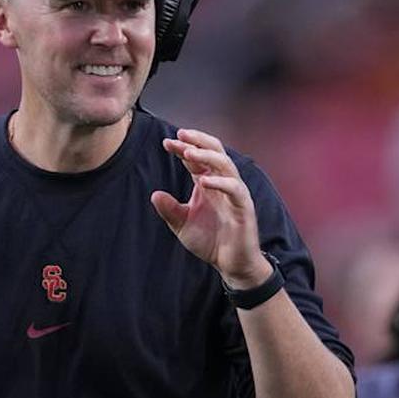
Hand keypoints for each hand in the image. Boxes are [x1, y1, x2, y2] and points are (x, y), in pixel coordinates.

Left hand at [150, 129, 270, 287]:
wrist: (231, 263)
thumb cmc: (211, 241)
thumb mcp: (183, 225)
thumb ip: (170, 210)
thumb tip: (154, 195)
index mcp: (208, 184)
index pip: (196, 159)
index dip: (183, 148)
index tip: (166, 143)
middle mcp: (222, 183)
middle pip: (215, 151)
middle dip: (198, 141)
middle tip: (181, 134)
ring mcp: (235, 193)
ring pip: (225, 165)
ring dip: (207, 156)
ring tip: (189, 153)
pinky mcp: (244, 207)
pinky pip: (235, 188)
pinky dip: (220, 182)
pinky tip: (204, 181)